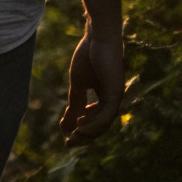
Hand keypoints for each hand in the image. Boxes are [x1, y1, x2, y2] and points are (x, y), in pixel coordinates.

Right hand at [60, 26, 125, 143]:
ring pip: (104, 123)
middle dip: (84, 137)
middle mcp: (113, 99)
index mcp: (105, 97)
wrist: (97, 37)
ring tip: (73, 136)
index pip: (95, 120)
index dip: (81, 129)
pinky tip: (80, 126)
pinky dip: (94, 123)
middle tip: (68, 143)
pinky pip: (106, 115)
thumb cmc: (88, 56)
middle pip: (100, 126)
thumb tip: (66, 124)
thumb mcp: (78, 84)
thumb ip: (74, 103)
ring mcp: (116, 96)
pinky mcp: (115, 92)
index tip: (66, 135)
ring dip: (89, 133)